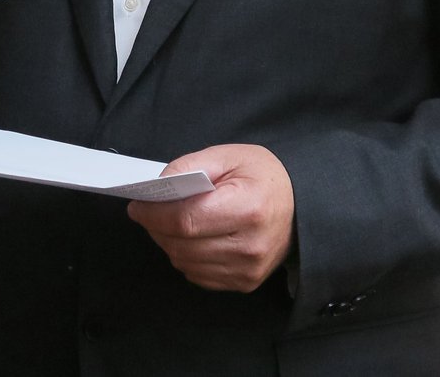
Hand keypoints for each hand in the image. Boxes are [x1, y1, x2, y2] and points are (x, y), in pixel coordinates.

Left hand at [127, 143, 294, 292]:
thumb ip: (192, 165)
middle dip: (156, 227)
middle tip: (149, 211)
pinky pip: (198, 275)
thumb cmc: (264, 177)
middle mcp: (250, 245)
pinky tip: (192, 239)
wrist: (301, 207)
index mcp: (248, 208)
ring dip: (169, 243)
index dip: (154, 214)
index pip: (185, 220)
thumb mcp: (231, 155)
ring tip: (170, 223)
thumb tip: (159, 184)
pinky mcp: (244, 283)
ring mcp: (248, 269)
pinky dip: (186, 257)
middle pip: (181, 244)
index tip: (138, 205)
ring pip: (185, 262)